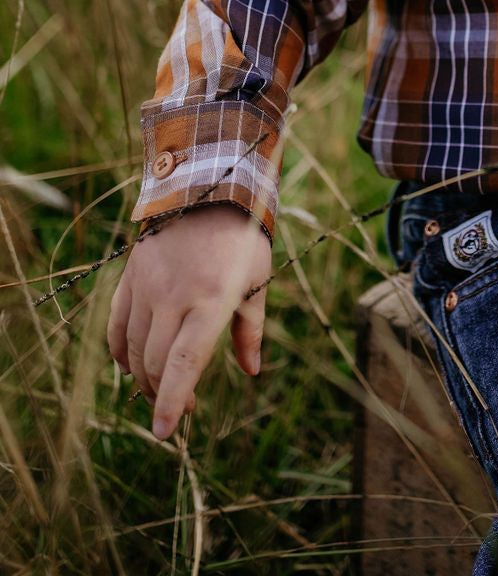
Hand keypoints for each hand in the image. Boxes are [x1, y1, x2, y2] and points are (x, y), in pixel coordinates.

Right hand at [107, 203, 271, 439]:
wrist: (207, 188)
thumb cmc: (241, 239)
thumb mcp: (257, 281)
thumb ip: (251, 329)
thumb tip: (251, 371)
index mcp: (211, 300)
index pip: (183, 363)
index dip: (173, 402)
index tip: (165, 433)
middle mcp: (174, 296)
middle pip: (156, 364)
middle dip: (165, 396)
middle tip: (183, 408)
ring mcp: (148, 286)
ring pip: (133, 350)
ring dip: (144, 378)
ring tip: (161, 390)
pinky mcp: (131, 277)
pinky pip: (116, 325)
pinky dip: (120, 353)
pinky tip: (131, 366)